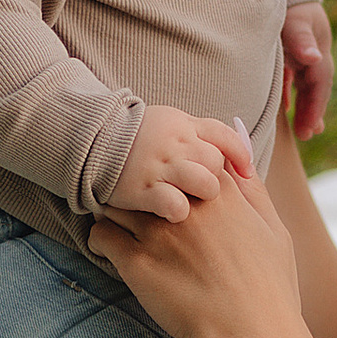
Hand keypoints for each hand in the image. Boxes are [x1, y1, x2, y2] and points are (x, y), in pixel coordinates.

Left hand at [92, 161, 304, 337]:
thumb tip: (241, 162)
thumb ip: (254, 192)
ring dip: (116, 207)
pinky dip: (101, 238)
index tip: (166, 184)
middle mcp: (187, 205)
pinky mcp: (137, 264)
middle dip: (138, 183)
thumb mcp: (275, 232)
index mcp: (222, 192)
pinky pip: (101, 234)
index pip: (182, 156)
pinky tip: (112, 250)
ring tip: (120, 223)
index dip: (171, 170)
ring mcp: (159, 233)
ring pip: (116, 199)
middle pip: (144, 173)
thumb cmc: (271, 289)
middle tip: (134, 198)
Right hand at [103, 105, 256, 224]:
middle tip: (204, 189)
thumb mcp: (169, 123)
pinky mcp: (143, 190)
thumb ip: (198, 134)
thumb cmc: (136, 136)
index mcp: (183, 126)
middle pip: (216, 162)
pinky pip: (176, 205)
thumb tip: (234, 152)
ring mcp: (160, 167)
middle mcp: (175, 144)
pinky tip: (172, 214)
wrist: (90, 139)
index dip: (240, 156)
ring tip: (193, 202)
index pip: (224, 136)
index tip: (246, 173)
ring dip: (204, 194)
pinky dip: (179, 211)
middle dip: (216, 177)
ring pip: (205, 183)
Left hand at [281, 0, 334, 139]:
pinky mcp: (293, 50)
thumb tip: (313, 58)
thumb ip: (300, 38)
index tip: (309, 129)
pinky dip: (293, 92)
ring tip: (307, 129)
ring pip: (308, 84)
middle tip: (308, 134)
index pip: (319, 83)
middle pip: (317, 86)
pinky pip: (296, 76)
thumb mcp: (294, 18)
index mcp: (317, 47)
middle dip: (314, 111)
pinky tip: (288, 105)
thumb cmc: (287, 0)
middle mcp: (314, 52)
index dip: (315, 107)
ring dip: (307, 105)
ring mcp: (304, 51)